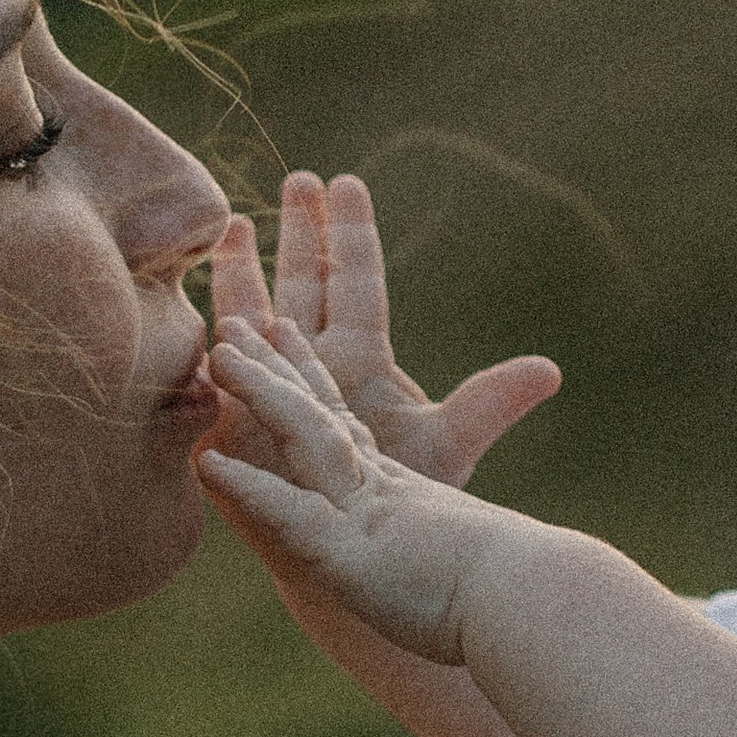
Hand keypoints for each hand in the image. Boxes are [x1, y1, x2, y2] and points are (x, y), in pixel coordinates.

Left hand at [198, 317, 507, 658]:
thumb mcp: (471, 548)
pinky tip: (209, 466)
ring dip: (261, 394)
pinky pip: (292, 514)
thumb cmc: (514, 586)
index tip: (281, 329)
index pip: (345, 417)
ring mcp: (367, 513)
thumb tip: (477, 533)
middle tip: (228, 321)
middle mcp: (380, 486)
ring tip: (216, 356)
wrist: (540, 602)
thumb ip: (449, 539)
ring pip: (305, 436)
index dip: (308, 374)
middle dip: (271, 359)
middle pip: (318, 407)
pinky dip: (251, 491)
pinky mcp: (354, 556)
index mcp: (400, 485)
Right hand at [207, 172, 557, 486]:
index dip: (348, 234)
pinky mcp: (232, 419)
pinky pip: (213, 367)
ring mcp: (271, 386)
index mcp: (363, 357)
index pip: (354, 281)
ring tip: (231, 224)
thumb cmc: (401, 505)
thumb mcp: (446, 448)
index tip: (345, 182)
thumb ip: (488, 406)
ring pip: (252, 313)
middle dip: (299, 232)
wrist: (354, 559)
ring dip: (241, 271)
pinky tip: (185, 304)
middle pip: (303, 282)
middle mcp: (315, 362)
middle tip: (298, 178)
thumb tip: (551, 370)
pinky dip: (202, 335)